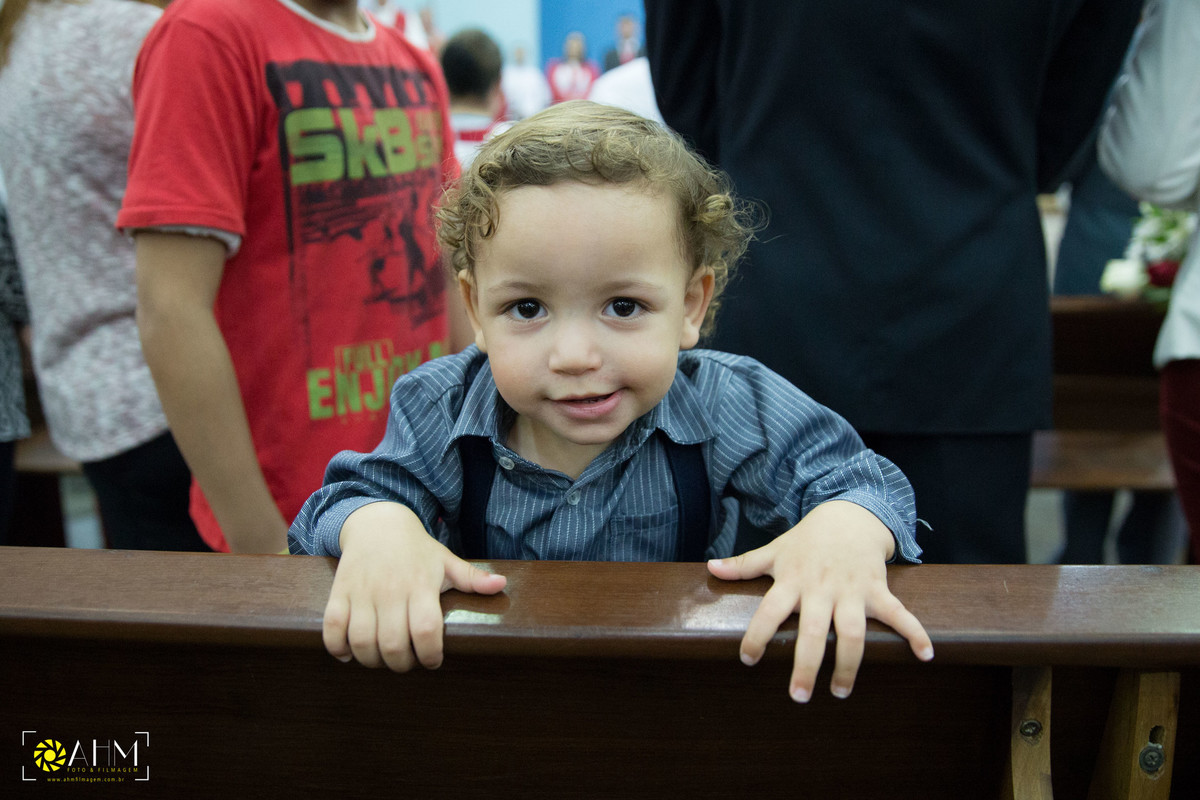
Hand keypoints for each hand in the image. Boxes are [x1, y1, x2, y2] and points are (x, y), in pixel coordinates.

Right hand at [323, 502, 506, 670]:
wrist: (377, 523)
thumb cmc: (416, 549)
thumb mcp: (446, 560)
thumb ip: (472, 577)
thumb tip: (502, 584)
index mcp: (420, 586)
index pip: (427, 631)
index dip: (430, 655)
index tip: (433, 661)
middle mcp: (390, 591)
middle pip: (393, 644)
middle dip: (401, 664)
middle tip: (407, 663)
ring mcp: (362, 592)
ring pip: (362, 641)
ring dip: (371, 660)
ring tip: (381, 659)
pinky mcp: (339, 593)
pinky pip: (332, 628)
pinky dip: (337, 647)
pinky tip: (349, 653)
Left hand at [708, 500, 932, 701]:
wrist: (849, 514)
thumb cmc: (808, 540)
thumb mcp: (775, 549)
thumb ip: (744, 564)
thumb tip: (711, 568)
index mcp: (793, 581)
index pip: (769, 611)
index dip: (757, 635)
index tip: (748, 659)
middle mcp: (821, 589)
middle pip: (813, 632)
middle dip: (806, 665)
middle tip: (799, 696)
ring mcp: (852, 591)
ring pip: (852, 632)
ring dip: (849, 664)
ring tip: (841, 692)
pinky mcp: (878, 591)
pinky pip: (899, 614)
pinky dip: (915, 633)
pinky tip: (926, 656)